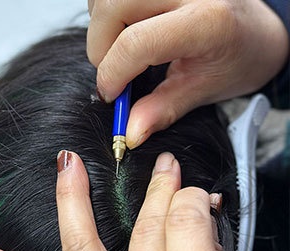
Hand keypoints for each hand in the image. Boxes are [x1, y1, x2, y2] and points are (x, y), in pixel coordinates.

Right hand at [86, 0, 289, 147]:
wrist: (257, 27)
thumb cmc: (234, 57)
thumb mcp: (202, 90)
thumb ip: (163, 110)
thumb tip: (130, 132)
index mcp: (207, 20)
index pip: (136, 43)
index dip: (111, 74)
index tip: (111, 96)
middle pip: (112, 8)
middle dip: (99, 45)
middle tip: (115, 70)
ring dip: (102, 27)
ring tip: (123, 48)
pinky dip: (109, 15)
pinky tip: (127, 29)